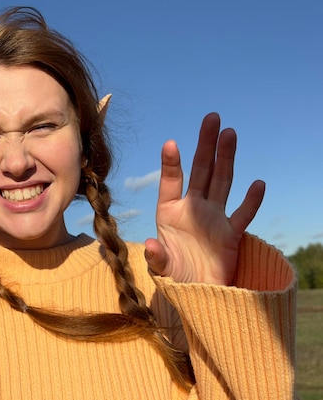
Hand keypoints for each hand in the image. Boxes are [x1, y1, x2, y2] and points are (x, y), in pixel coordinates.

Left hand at [144, 113, 264, 284]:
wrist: (196, 292)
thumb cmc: (175, 276)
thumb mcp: (161, 268)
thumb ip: (157, 257)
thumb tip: (151, 245)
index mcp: (170, 212)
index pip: (171, 182)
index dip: (171, 164)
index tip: (171, 143)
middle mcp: (193, 208)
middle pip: (201, 171)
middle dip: (205, 145)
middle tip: (212, 118)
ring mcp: (213, 218)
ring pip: (222, 182)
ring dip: (226, 159)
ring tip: (230, 134)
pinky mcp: (231, 234)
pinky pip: (243, 214)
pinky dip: (251, 201)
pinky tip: (258, 184)